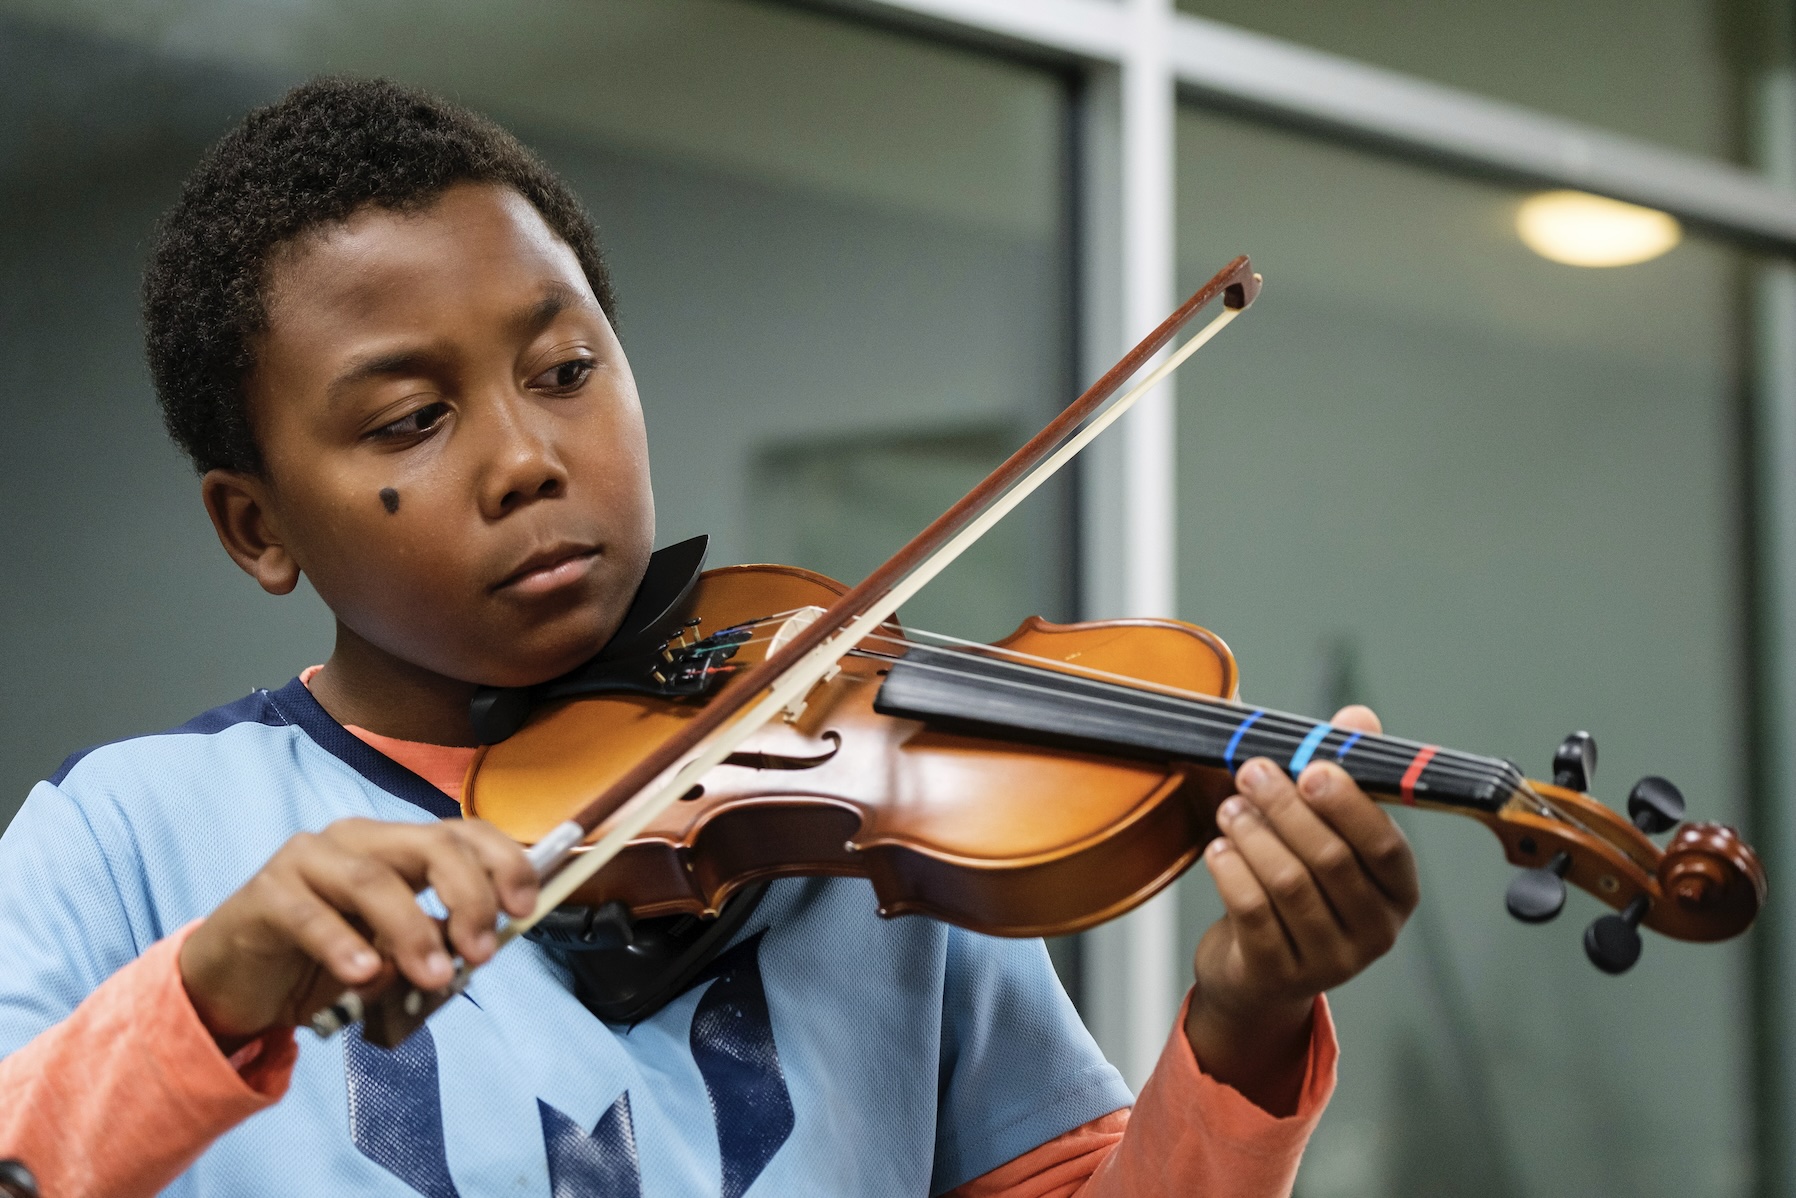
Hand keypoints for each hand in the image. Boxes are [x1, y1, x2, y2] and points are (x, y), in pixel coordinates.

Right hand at [178, 818, 538, 1045]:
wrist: (239, 982)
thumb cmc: (326, 961)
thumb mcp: (393, 954)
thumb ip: (434, 942)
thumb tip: (482, 947)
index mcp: (399, 846)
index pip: (464, 834)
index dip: (503, 863)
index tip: (526, 908)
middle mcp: (360, 839)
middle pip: (431, 845)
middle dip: (469, 896)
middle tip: (481, 953)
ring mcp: (309, 858)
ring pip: (374, 879)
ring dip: (412, 930)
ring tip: (433, 977)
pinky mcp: (265, 892)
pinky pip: (310, 913)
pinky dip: (342, 944)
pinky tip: (363, 975)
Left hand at [1185, 705, 1418, 1114]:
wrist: (1256, 972)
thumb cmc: (1297, 888)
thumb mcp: (1324, 834)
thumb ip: (1342, 775)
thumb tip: (1358, 718)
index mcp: (1398, 894)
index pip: (1386, 847)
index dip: (1348, 804)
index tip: (1310, 766)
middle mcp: (1375, 933)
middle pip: (1332, 861)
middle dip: (1286, 808)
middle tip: (1252, 772)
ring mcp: (1329, 961)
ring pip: (1290, 885)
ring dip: (1254, 835)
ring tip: (1230, 808)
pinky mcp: (1279, 975)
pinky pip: (1254, 914)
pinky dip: (1232, 873)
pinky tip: (1218, 849)